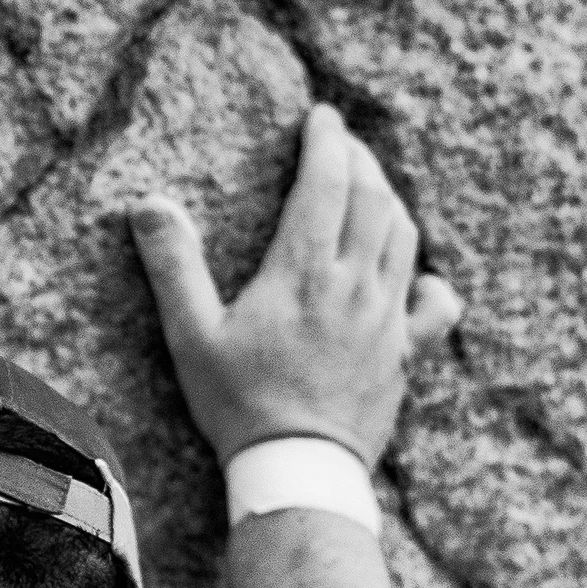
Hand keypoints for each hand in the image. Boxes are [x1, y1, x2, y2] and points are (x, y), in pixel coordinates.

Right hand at [130, 106, 463, 469]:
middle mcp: (353, 284)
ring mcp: (386, 318)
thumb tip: (149, 204)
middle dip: (360, 160)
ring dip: (389, 201)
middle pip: (374, 198)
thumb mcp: (192, 336)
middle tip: (341, 143)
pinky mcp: (406, 351)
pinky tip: (415, 275)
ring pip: (405, 236)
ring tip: (369, 188)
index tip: (321, 115)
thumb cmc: (240, 405)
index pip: (326, 182)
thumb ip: (173, 266)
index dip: (327, 140)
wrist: (299, 472)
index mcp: (303, 271)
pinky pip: (436, 303)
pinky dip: (430, 278)